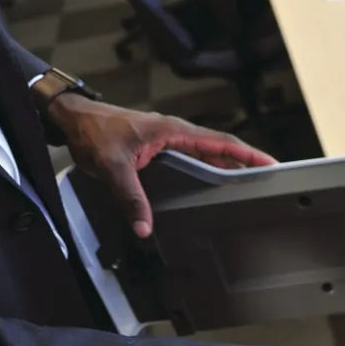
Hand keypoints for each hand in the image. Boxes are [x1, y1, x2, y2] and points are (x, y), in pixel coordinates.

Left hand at [48, 97, 277, 237]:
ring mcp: (171, 141)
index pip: (221, 142)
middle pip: (222, 150)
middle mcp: (177, 134)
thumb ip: (131, 197)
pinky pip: (195, 160)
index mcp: (174, 131)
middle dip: (248, 163)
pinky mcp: (162, 149)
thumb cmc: (93, 131)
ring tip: (251, 184)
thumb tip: (145, 226)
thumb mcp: (113, 166)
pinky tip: (216, 184)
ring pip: (209, 156)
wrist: (73, 120)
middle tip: (271, 178)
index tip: (271, 163)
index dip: (248, 153)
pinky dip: (211, 170)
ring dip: (230, 168)